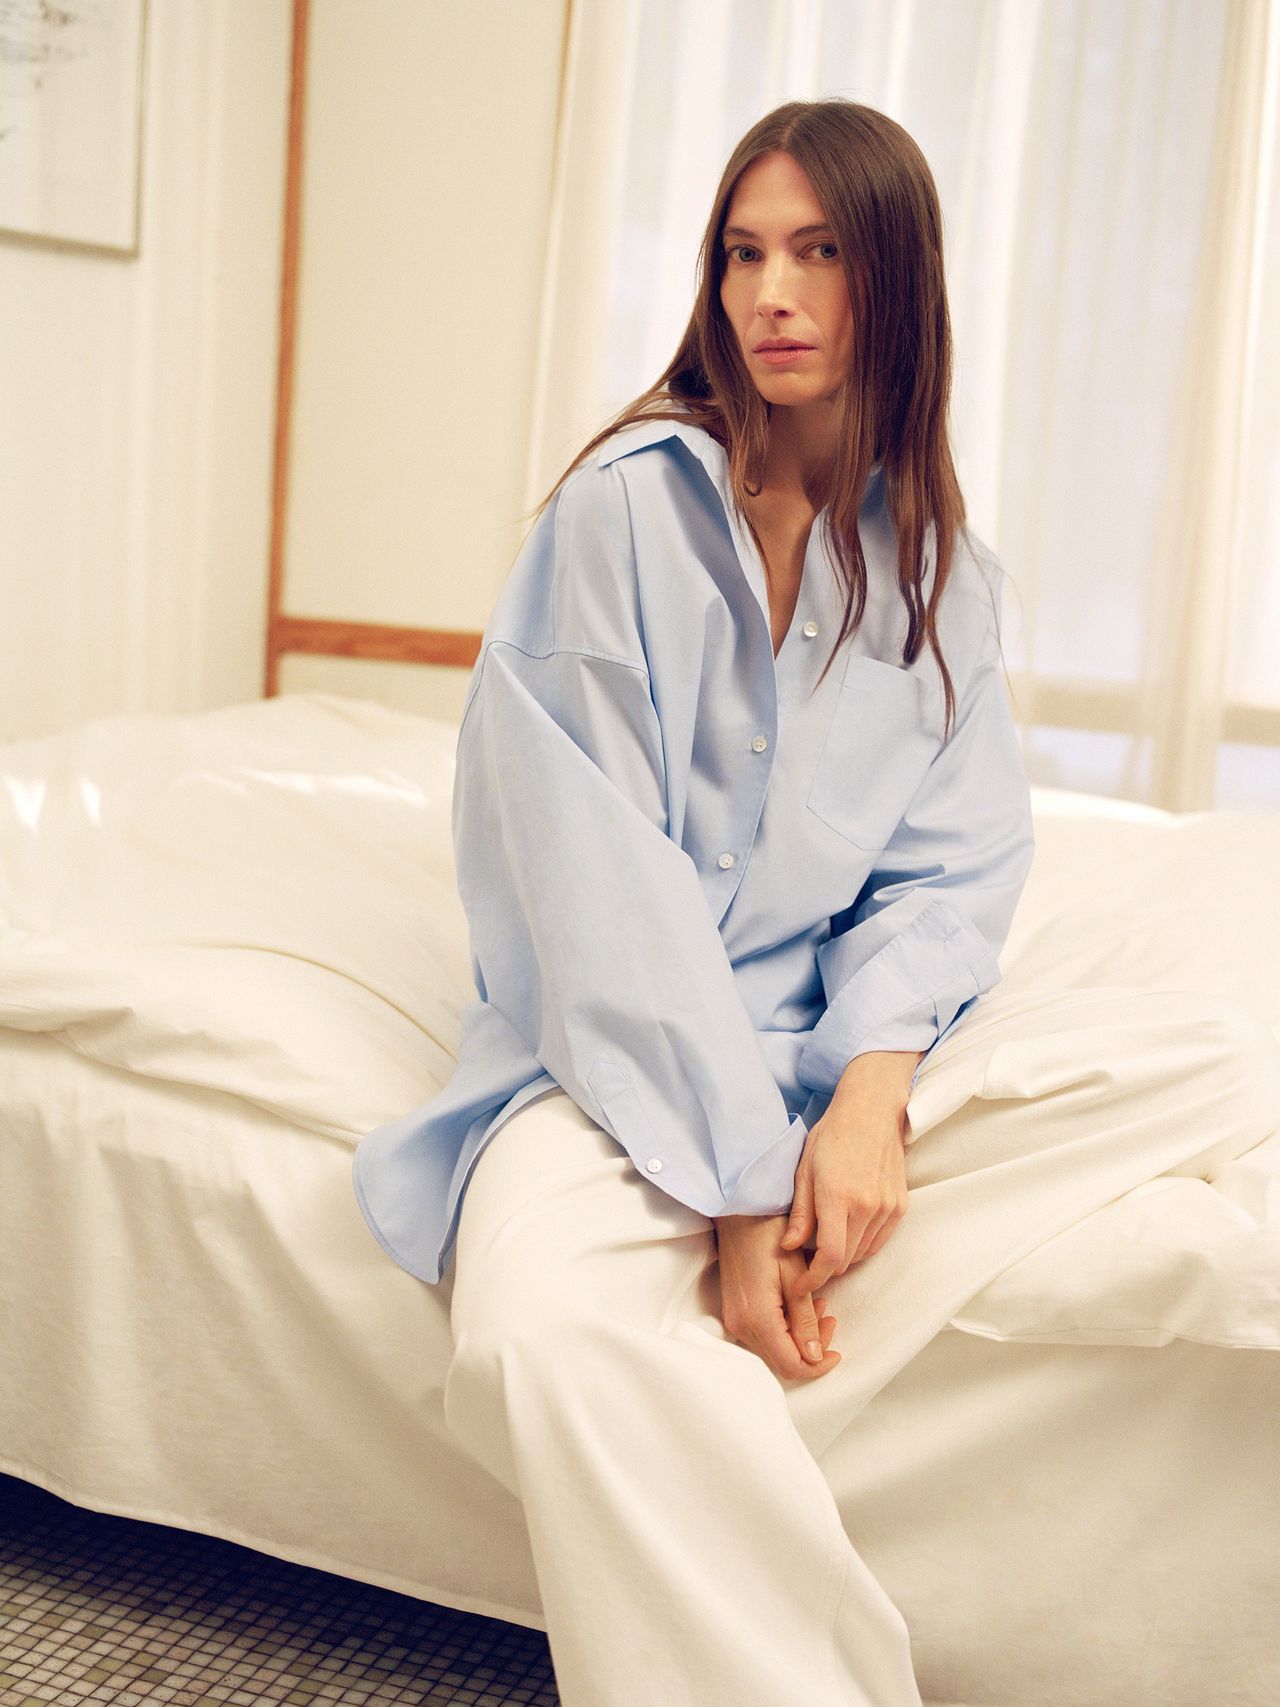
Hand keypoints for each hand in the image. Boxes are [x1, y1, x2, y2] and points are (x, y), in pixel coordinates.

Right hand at [713, 1211, 841, 1381]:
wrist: (739, 1211)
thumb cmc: (770, 1234)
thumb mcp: (796, 1275)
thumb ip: (805, 1319)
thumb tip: (814, 1356)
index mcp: (757, 1317)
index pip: (791, 1365)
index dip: (817, 1366)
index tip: (838, 1351)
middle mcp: (740, 1324)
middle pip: (781, 1362)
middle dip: (811, 1351)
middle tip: (830, 1319)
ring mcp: (733, 1318)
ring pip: (772, 1350)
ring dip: (798, 1339)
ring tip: (818, 1306)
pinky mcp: (734, 1310)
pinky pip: (762, 1335)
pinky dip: (784, 1329)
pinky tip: (798, 1305)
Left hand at [779, 1067, 911, 1293]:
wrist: (872, 1112)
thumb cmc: (832, 1136)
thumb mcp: (804, 1169)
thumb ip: (801, 1212)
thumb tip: (790, 1247)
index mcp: (838, 1196)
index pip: (830, 1257)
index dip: (814, 1279)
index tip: (801, 1286)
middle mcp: (867, 1206)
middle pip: (846, 1260)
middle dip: (824, 1269)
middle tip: (807, 1263)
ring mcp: (887, 1208)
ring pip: (863, 1254)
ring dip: (844, 1257)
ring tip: (826, 1245)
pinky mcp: (900, 1207)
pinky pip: (879, 1242)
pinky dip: (862, 1246)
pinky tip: (848, 1232)